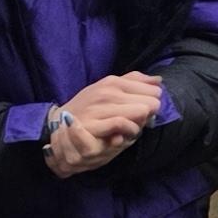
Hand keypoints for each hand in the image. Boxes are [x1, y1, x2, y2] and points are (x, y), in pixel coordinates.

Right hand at [43, 70, 163, 175]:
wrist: (58, 123)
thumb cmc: (90, 106)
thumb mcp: (109, 89)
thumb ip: (134, 82)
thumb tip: (158, 80)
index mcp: (113, 82)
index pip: (153, 91)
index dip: (154, 102)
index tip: (146, 109)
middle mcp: (107, 91)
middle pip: (150, 102)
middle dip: (149, 114)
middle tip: (139, 121)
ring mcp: (99, 107)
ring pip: (140, 112)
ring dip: (140, 124)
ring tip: (131, 128)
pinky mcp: (92, 125)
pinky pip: (122, 125)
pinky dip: (129, 132)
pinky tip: (124, 136)